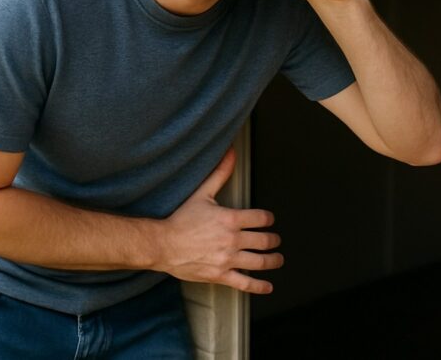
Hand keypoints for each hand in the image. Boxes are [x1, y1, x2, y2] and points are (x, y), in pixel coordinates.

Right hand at [157, 148, 282, 293]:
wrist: (163, 245)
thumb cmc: (181, 220)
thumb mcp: (203, 194)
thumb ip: (220, 173)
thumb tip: (231, 153)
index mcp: (230, 219)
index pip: (261, 218)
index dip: (269, 219)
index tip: (269, 221)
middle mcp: (232, 240)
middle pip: (265, 241)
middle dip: (274, 240)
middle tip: (275, 240)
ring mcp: (228, 259)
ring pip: (260, 262)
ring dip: (273, 260)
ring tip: (278, 259)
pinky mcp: (221, 275)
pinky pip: (245, 283)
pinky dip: (259, 286)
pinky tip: (268, 286)